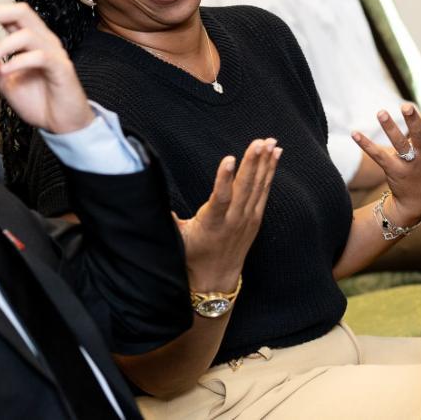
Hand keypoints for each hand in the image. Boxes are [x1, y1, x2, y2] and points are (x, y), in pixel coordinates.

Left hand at [0, 2, 91, 134]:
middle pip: (22, 11)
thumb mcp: (5, 82)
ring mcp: (55, 52)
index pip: (11, 13)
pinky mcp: (62, 68)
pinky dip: (18, 62)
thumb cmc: (37, 101)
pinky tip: (4, 71)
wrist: (62, 124)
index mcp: (30, 39)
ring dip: (3, 45)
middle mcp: (44, 39)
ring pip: (28, 33)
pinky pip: (40, 57)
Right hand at [174, 138, 279, 291]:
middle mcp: (233, 220)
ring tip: (270, 142)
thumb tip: (146, 195)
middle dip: (252, 163)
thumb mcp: (176, 238)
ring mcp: (247, 218)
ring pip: (258, 186)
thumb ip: (168, 218)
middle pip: (244, 188)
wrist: (215, 279)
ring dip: (265, 162)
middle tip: (258, 142)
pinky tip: (275, 155)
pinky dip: (270, 172)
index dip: (224, 179)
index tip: (228, 159)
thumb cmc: (192, 255)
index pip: (221, 199)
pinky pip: (264, 190)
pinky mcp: (255, 217)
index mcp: (212, 223)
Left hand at [352, 95, 420, 226]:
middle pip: (420, 135)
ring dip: (390, 129)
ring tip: (380, 112)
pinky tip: (355, 133)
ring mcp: (409, 163)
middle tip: (406, 106)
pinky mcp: (394, 170)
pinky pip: (379, 156)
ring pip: (400, 144)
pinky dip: (366, 144)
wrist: (419, 199)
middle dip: (413, 121)